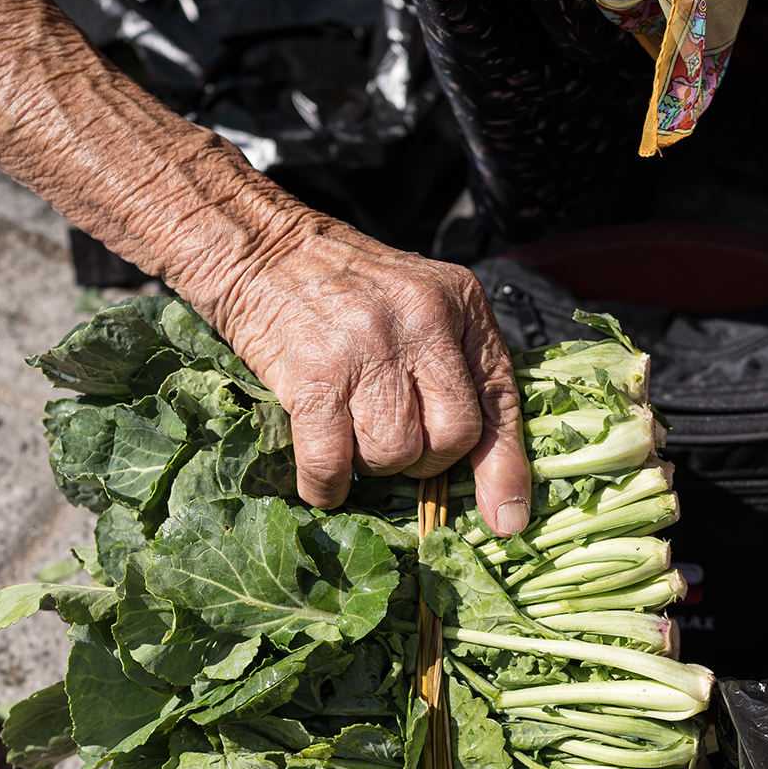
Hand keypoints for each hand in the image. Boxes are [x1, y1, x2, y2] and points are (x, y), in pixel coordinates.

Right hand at [190, 211, 530, 534]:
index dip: (504, 468)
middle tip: (396, 442)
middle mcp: (423, 321)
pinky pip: (332, 464)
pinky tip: (324, 478)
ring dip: (374, 464)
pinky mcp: (315, 375)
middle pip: (453, 436)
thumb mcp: (421, 306)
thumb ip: (457, 371)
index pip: (499, 398)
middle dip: (427, 460)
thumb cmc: (347, 289)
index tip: (506, 519)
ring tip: (354, 432)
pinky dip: (328, 486)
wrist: (262, 249)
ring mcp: (369, 347)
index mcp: (460, 304)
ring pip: (397, 454)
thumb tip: (493, 482)